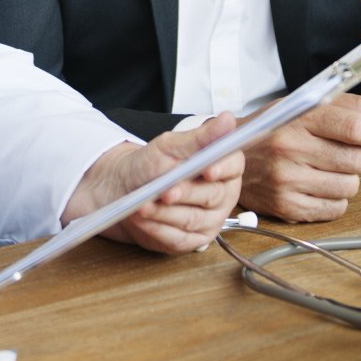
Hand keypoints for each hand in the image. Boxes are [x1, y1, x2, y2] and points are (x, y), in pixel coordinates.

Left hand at [64, 112, 245, 252]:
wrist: (126, 189)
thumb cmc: (151, 165)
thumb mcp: (171, 146)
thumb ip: (200, 137)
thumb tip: (227, 119)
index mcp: (223, 167)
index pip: (234, 165)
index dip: (222, 167)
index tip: (208, 169)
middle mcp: (222, 195)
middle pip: (212, 195)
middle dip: (185, 193)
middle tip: (164, 191)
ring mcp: (209, 221)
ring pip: (192, 219)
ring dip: (165, 213)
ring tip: (143, 205)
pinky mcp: (192, 241)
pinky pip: (178, 238)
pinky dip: (156, 228)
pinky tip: (142, 219)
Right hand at [237, 94, 360, 221]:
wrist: (224, 156)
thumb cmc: (270, 129)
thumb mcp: (302, 105)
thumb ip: (349, 107)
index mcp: (296, 118)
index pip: (352, 126)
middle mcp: (290, 148)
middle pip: (357, 159)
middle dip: (359, 156)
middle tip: (339, 151)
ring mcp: (287, 180)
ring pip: (350, 186)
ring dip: (347, 178)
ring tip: (324, 168)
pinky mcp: (286, 206)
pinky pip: (336, 208)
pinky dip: (335, 199)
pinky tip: (317, 185)